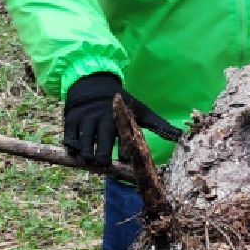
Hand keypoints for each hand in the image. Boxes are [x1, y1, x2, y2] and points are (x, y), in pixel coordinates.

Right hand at [63, 73, 182, 166]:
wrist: (91, 83)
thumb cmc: (120, 103)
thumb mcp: (140, 111)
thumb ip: (159, 126)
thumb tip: (181, 136)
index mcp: (119, 116)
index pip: (122, 139)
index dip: (123, 153)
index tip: (125, 161)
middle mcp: (101, 117)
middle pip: (102, 142)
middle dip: (103, 157)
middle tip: (105, 166)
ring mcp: (84, 119)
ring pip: (83, 142)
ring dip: (87, 155)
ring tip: (91, 163)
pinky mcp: (70, 120)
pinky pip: (68, 138)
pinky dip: (72, 148)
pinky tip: (77, 155)